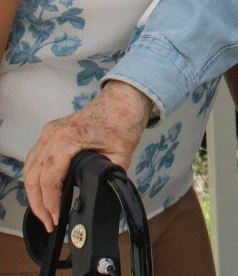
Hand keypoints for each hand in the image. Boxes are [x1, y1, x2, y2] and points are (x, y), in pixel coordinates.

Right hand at [23, 81, 151, 231]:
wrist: (124, 98)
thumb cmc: (123, 119)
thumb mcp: (122, 153)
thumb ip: (110, 176)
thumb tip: (102, 196)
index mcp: (68, 138)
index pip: (49, 178)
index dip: (50, 202)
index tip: (56, 219)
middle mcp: (53, 133)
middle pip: (34, 176)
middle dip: (39, 204)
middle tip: (49, 223)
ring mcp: (50, 131)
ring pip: (30, 168)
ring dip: (34, 193)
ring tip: (45, 213)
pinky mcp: (51, 131)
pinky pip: (35, 158)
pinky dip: (35, 177)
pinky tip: (41, 192)